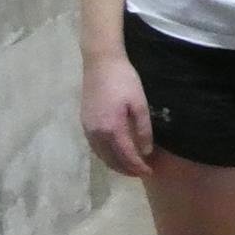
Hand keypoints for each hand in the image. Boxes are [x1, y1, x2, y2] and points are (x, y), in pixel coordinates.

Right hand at [81, 55, 156, 177]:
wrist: (101, 62)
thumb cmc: (124, 80)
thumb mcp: (140, 104)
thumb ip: (143, 130)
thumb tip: (146, 152)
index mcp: (112, 129)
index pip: (126, 156)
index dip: (138, 167)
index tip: (150, 172)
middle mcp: (96, 133)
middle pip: (111, 160)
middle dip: (127, 169)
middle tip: (142, 172)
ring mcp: (88, 128)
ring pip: (101, 155)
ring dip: (116, 164)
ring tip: (130, 166)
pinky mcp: (84, 123)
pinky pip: (95, 147)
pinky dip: (106, 155)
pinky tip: (115, 153)